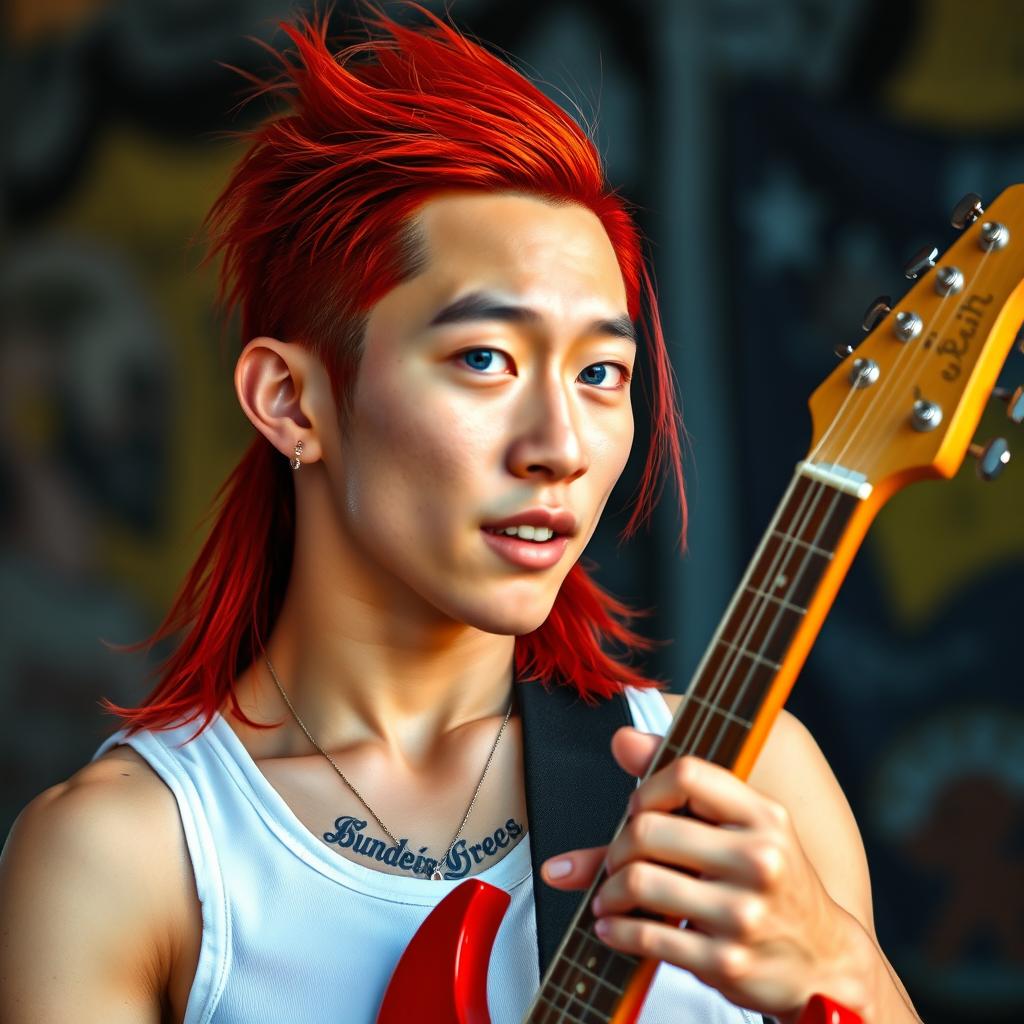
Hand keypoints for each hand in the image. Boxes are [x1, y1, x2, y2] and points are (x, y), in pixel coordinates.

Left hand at [541, 726, 868, 1021]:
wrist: (824, 962)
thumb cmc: (772, 883)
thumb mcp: (747, 826)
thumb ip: (682, 784)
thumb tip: (622, 739)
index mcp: (764, 817)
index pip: (686, 774)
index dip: (647, 789)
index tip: (638, 811)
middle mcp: (760, 860)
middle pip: (649, 830)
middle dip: (619, 847)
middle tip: (618, 862)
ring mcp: (744, 914)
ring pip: (639, 882)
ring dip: (609, 892)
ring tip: (609, 898)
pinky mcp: (726, 961)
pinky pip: (646, 936)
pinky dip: (618, 931)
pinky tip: (615, 928)